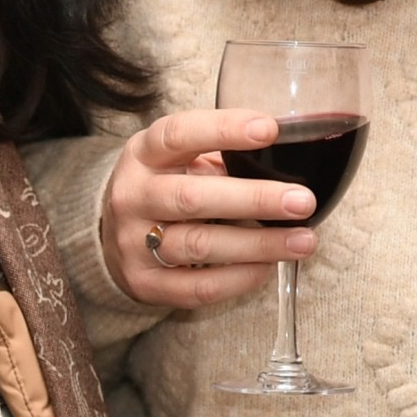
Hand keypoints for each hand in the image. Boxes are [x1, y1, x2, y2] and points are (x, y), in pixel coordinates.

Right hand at [100, 109, 315, 309]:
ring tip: (304, 241)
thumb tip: (290, 157)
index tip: (270, 129)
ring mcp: (133, 243)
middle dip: (254, 199)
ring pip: (199, 245)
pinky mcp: (144, 283)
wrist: (112, 234)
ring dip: (258, 245)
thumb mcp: (179, 158)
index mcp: (144, 154)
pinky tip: (269, 267)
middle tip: (303, 201)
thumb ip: (222, 154)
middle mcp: (132, 196)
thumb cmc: (166, 185)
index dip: (223, 130)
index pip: (178, 135)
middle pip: (192, 197)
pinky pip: (197, 286)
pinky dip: (239, 278)